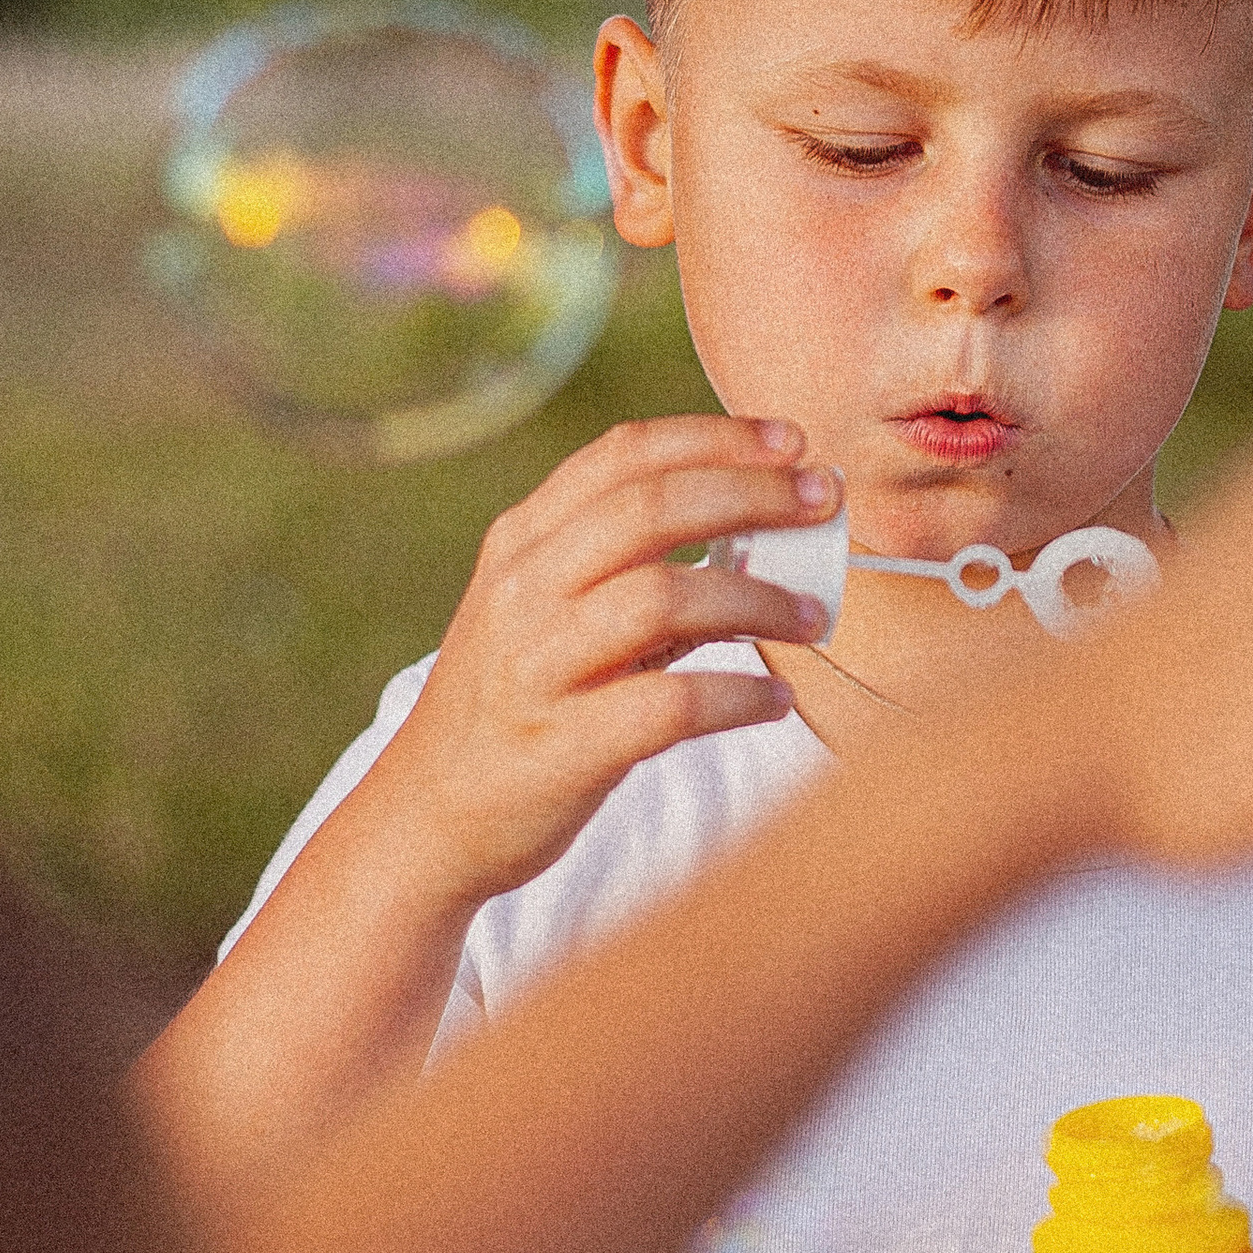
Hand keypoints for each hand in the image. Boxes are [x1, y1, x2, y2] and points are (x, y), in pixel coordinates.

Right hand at [368, 414, 843, 907]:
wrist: (429, 815)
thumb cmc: (515, 702)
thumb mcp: (542, 607)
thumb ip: (626, 564)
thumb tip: (756, 531)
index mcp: (523, 541)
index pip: (623, 454)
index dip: (715, 437)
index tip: (791, 441)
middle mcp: (523, 590)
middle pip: (650, 509)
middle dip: (751, 495)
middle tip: (824, 503)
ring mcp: (537, 666)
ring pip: (663, 597)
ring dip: (756, 599)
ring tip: (813, 617)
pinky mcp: (561, 745)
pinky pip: (670, 705)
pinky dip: (738, 697)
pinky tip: (776, 701)